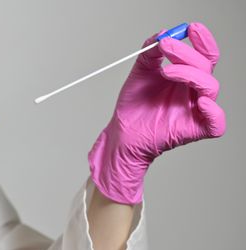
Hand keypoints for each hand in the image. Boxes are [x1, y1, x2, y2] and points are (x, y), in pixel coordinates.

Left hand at [88, 22, 225, 204]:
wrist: (123, 132)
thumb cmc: (134, 107)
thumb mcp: (140, 72)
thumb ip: (150, 52)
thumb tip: (163, 33)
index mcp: (186, 77)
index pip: (203, 55)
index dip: (202, 41)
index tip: (191, 28)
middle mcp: (194, 91)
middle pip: (206, 66)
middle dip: (186, 53)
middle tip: (166, 46)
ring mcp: (197, 110)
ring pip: (210, 87)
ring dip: (189, 73)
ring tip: (165, 71)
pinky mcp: (196, 129)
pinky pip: (216, 123)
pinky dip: (213, 111)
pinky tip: (200, 101)